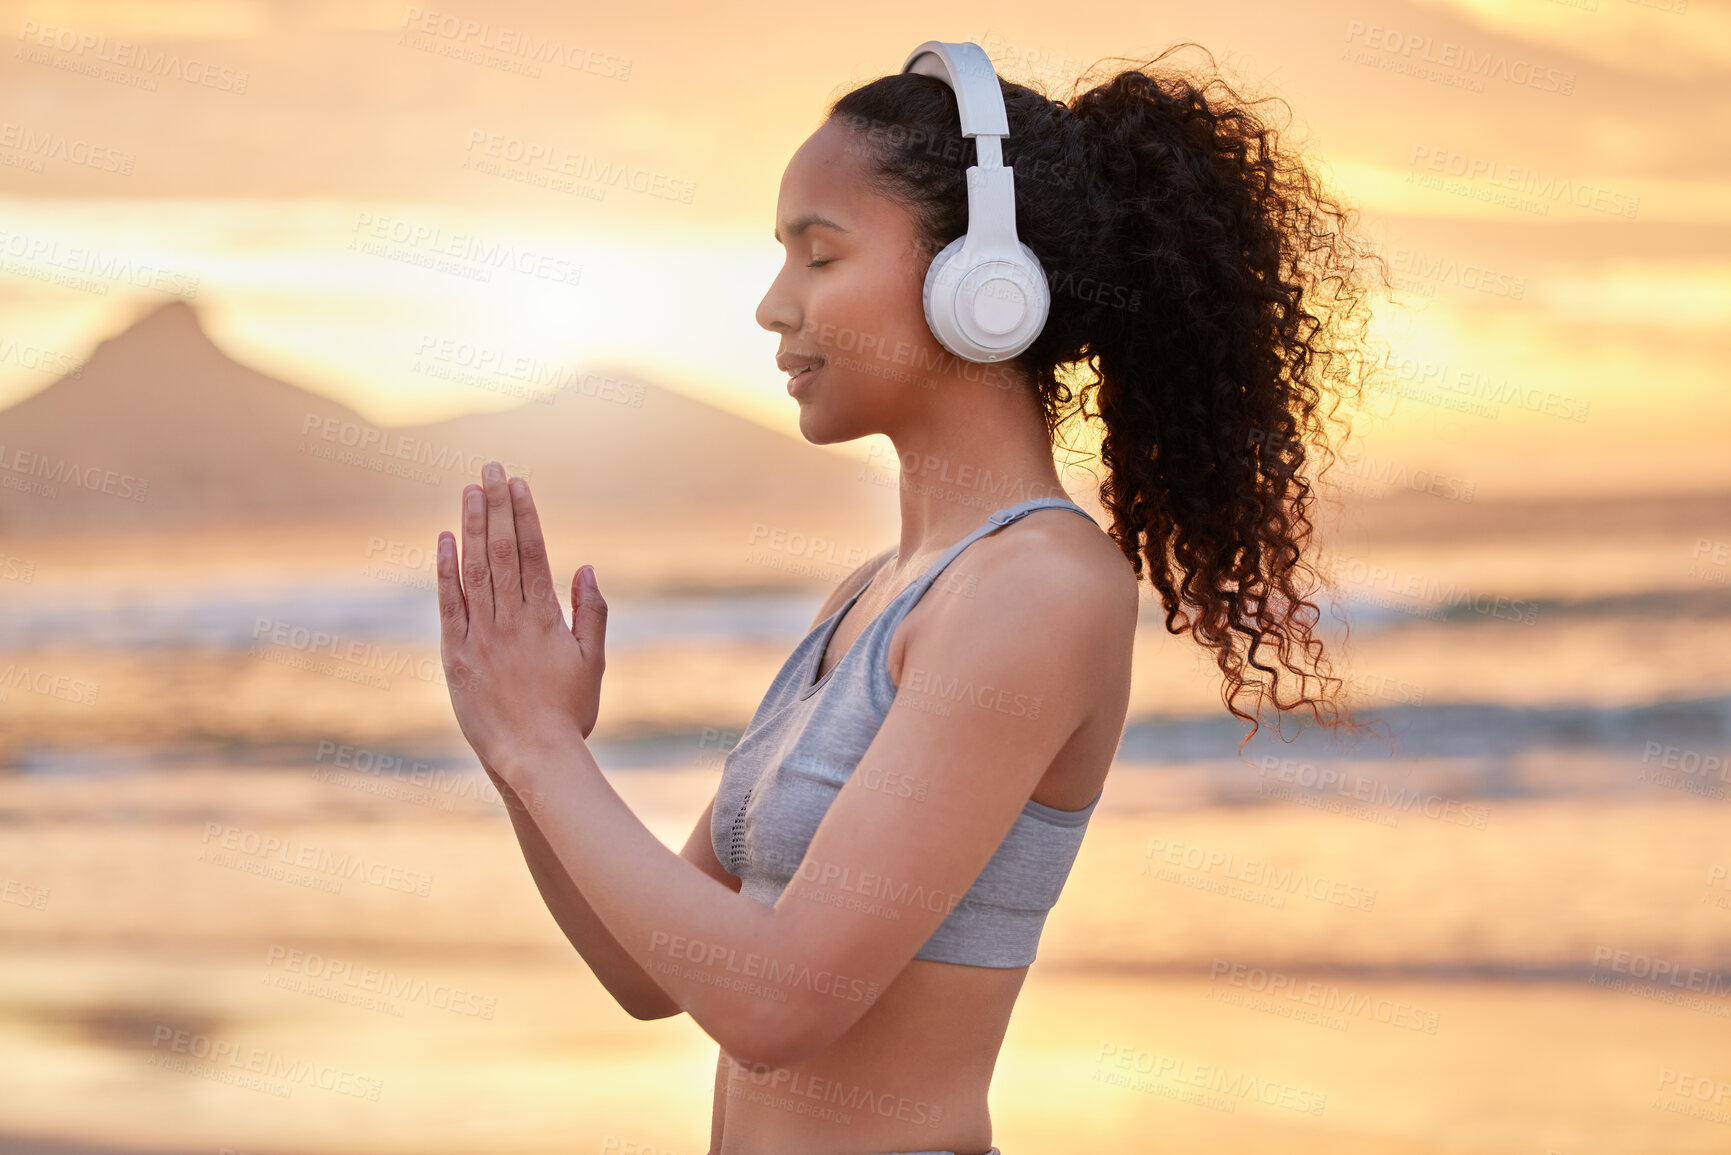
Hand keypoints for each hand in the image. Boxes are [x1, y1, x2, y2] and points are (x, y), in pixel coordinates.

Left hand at [436, 461, 607, 778]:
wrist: (532, 756)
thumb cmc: (569, 713)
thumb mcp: (593, 662)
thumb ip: (591, 612)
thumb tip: (585, 567)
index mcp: (544, 618)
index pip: (533, 552)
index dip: (525, 514)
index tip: (519, 483)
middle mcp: (510, 619)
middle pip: (502, 550)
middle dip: (496, 506)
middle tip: (491, 468)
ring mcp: (481, 635)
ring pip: (475, 568)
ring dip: (472, 526)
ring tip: (470, 490)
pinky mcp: (456, 654)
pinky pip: (448, 603)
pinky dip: (445, 569)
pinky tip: (445, 539)